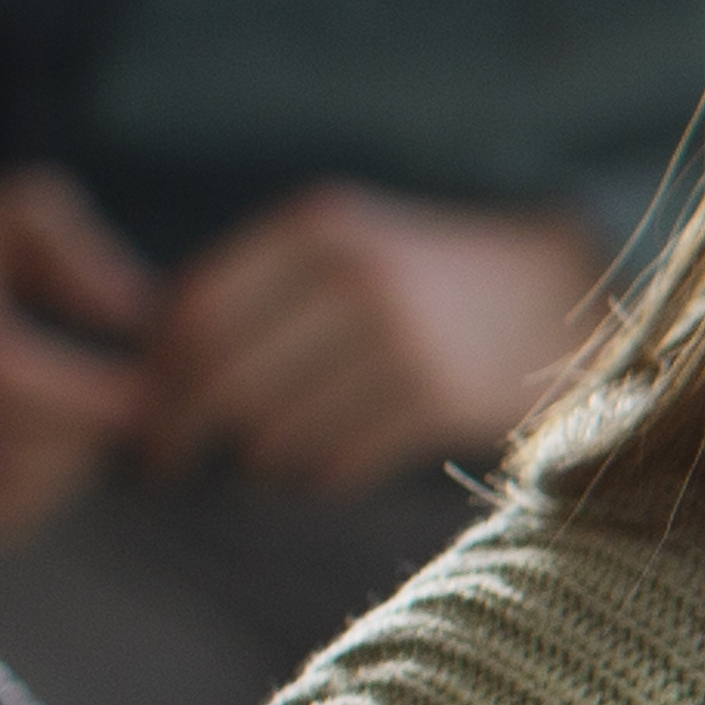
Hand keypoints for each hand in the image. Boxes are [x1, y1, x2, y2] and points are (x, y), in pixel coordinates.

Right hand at [0, 172, 165, 551]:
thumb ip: (79, 254)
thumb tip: (134, 314)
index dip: (81, 396)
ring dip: (58, 475)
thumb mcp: (18, 211)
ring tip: (84, 428)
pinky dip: (24, 507)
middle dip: (81, 436)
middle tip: (123, 410)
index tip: (146, 393)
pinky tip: (47, 462)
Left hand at [133, 183, 604, 492]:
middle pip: (223, 376)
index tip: (141, 410)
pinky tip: (329, 462)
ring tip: (267, 457)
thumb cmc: (426, 284)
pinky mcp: (439, 398)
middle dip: (177, 430)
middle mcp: (355, 276)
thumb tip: (146, 369)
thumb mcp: (346, 248)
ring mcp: (401, 338)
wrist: (562, 294)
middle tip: (161, 462)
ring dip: (257, 457)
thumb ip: (256, 289)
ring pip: (273, 429)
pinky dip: (318, 475)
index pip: (196, 310)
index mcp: (319, 229)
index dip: (156, 372)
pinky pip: (335, 463)